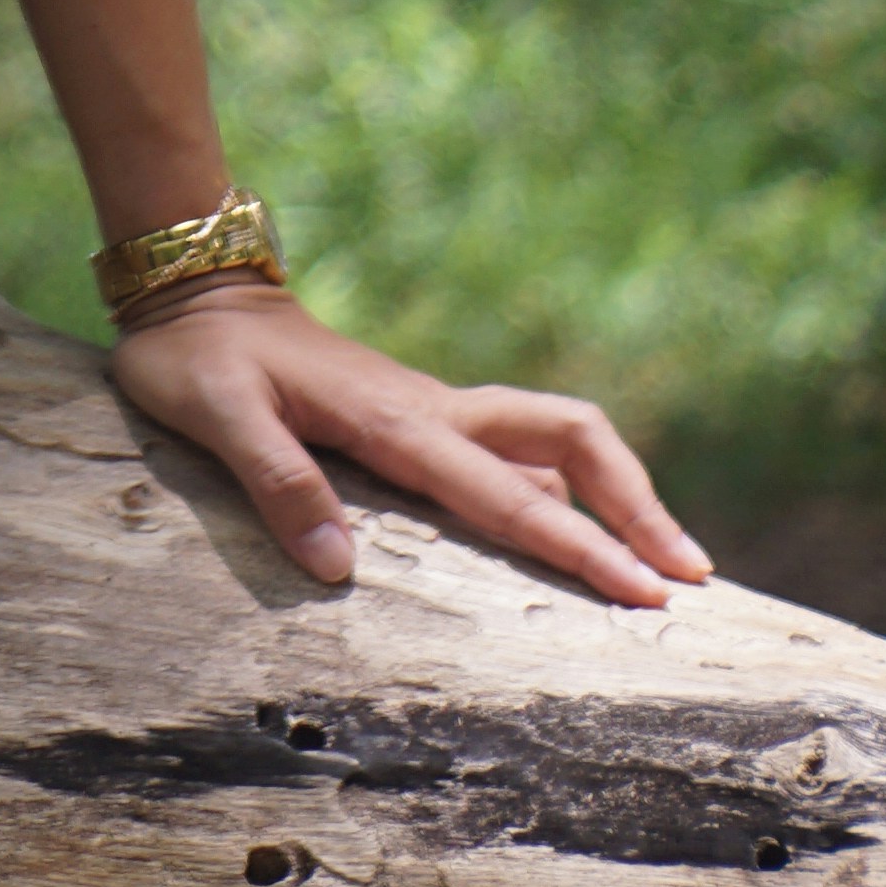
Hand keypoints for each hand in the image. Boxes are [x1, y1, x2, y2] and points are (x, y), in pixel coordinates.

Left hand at [108, 283, 710, 610]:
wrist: (195, 295)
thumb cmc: (198, 360)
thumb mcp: (217, 417)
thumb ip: (277, 482)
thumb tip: (339, 568)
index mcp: (398, 422)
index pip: (509, 495)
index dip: (583, 545)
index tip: (647, 591)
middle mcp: (435, 413)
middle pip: (571, 441)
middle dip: (636, 506)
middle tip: (690, 578)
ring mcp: (435, 412)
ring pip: (554, 441)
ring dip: (615, 492)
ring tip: (662, 561)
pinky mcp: (423, 419)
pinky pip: (513, 453)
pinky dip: (565, 489)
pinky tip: (580, 531)